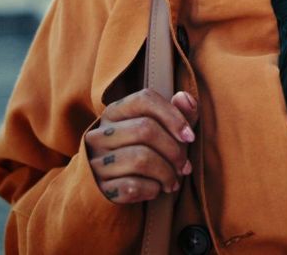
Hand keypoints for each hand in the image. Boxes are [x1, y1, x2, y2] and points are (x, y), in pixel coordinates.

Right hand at [86, 89, 198, 204]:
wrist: (115, 189)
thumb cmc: (146, 153)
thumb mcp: (163, 131)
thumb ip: (179, 113)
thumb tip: (184, 97)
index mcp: (115, 112)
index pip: (145, 99)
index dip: (173, 116)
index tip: (190, 137)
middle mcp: (100, 133)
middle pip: (144, 129)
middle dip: (174, 150)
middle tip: (185, 166)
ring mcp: (96, 161)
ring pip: (140, 159)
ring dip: (166, 173)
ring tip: (173, 181)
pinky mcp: (100, 187)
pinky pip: (132, 186)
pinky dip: (152, 189)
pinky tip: (157, 190)